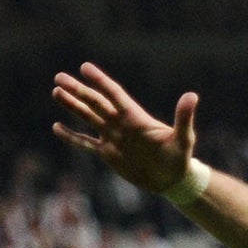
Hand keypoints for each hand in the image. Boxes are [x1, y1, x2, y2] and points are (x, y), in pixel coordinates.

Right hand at [51, 63, 197, 195]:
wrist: (172, 179)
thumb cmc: (180, 157)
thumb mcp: (184, 138)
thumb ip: (183, 118)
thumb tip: (192, 96)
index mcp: (135, 117)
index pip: (114, 95)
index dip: (100, 81)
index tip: (84, 67)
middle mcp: (121, 124)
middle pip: (95, 103)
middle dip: (78, 91)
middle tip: (59, 77)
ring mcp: (113, 138)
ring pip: (88, 118)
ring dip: (72, 106)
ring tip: (56, 92)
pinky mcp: (108, 154)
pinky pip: (86, 144)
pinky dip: (72, 137)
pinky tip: (57, 127)